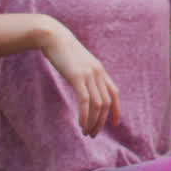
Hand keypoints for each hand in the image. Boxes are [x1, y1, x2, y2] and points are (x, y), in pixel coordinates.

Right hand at [38, 19, 119, 137]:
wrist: (53, 37)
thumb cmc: (63, 51)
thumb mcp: (78, 64)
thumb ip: (84, 75)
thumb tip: (83, 87)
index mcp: (100, 71)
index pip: (114, 93)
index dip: (116, 110)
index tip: (114, 124)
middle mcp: (98, 73)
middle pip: (106, 103)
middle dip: (101, 121)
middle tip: (93, 134)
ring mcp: (89, 74)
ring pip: (98, 104)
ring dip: (93, 122)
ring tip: (87, 133)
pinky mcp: (77, 76)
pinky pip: (85, 100)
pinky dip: (85, 115)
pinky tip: (81, 124)